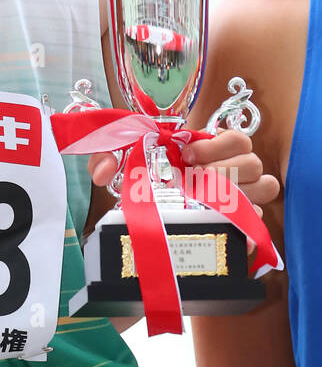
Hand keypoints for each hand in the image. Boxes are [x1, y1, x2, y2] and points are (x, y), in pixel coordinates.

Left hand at [88, 128, 279, 253]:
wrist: (145, 224)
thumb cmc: (141, 186)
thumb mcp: (121, 166)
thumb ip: (105, 156)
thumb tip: (102, 172)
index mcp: (208, 151)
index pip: (237, 139)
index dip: (217, 145)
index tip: (185, 155)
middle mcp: (232, 173)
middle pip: (253, 163)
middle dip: (224, 169)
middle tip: (194, 180)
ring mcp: (241, 200)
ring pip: (265, 187)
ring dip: (238, 193)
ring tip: (206, 200)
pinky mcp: (241, 227)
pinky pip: (258, 223)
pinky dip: (244, 223)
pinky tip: (216, 223)